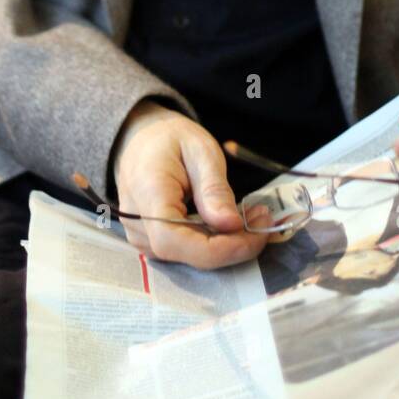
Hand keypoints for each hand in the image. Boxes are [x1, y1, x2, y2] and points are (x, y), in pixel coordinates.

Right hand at [110, 101, 269, 268]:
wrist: (142, 140)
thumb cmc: (171, 140)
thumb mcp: (201, 151)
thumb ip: (214, 189)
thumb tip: (232, 225)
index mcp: (147, 193)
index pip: (173, 240)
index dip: (217, 248)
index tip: (256, 234)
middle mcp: (136, 222)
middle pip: (185, 254)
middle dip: (232, 245)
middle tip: (263, 218)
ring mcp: (139, 235)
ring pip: (188, 258)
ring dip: (226, 245)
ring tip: (250, 214)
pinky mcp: (150, 242)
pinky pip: (185, 252)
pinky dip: (213, 242)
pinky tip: (229, 223)